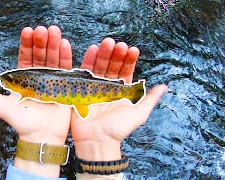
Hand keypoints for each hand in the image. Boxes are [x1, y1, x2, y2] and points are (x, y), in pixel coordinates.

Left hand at [0, 26, 72, 177]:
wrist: (40, 136)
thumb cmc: (21, 123)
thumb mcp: (1, 107)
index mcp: (24, 78)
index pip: (25, 56)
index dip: (27, 44)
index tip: (28, 31)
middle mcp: (39, 76)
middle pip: (40, 55)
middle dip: (42, 41)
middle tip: (43, 29)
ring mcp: (52, 80)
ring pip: (53, 59)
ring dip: (54, 45)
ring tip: (55, 31)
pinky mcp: (64, 86)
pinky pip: (65, 70)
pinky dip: (65, 57)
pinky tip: (65, 45)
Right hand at [71, 38, 167, 160]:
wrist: (97, 141)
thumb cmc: (118, 130)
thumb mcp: (138, 114)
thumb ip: (149, 99)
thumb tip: (165, 86)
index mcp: (121, 90)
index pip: (126, 71)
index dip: (129, 60)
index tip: (133, 50)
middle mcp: (108, 85)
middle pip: (112, 66)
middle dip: (116, 55)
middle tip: (119, 44)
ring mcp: (94, 86)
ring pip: (99, 66)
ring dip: (103, 54)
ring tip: (107, 43)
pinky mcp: (81, 88)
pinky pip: (85, 73)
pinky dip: (88, 61)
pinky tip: (92, 50)